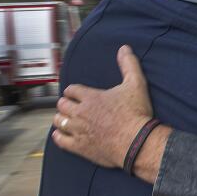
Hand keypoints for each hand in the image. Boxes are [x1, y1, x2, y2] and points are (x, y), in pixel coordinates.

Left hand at [52, 45, 152, 168]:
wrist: (137, 142)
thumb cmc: (137, 114)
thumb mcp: (136, 84)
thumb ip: (129, 65)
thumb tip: (124, 48)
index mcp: (91, 97)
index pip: (71, 90)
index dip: (72, 91)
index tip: (75, 94)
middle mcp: (80, 112)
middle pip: (62, 105)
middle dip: (65, 104)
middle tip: (71, 107)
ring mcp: (78, 130)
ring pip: (58, 121)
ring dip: (61, 119)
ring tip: (66, 120)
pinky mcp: (79, 147)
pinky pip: (60, 140)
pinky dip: (59, 136)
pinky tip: (62, 135)